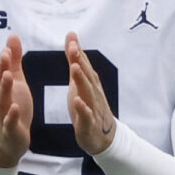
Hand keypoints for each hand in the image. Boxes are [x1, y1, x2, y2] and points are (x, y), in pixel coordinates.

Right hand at [0, 36, 31, 168]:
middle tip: (5, 55)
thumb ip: (14, 62)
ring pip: (2, 102)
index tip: (7, 47)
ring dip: (4, 89)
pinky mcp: (10, 131)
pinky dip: (11, 116)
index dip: (3, 61)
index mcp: (0, 91)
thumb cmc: (11, 110)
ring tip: (9, 76)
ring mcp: (2, 117)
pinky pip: (9, 123)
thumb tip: (12, 38)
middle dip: (1, 70)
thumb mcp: (16, 84)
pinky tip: (15, 108)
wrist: (5, 145)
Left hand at [64, 34, 113, 154]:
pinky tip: (77, 101)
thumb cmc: (89, 105)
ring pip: (87, 93)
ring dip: (81, 80)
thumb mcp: (79, 80)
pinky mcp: (88, 124)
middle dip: (80, 62)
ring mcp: (92, 108)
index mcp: (90, 83)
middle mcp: (93, 93)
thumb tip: (72, 37)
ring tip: (74, 68)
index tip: (72, 39)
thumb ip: (75, 59)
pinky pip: (86, 116)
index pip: (84, 65)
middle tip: (72, 48)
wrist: (102, 136)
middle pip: (87, 75)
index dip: (78, 52)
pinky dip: (82, 108)